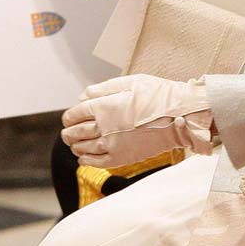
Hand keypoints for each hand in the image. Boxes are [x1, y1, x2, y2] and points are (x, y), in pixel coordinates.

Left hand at [61, 74, 212, 167]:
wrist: (178, 117)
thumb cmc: (157, 95)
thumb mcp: (130, 83)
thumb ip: (104, 88)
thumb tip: (83, 96)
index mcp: (104, 106)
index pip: (75, 114)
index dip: (69, 116)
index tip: (69, 118)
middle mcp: (103, 127)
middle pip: (75, 132)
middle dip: (68, 132)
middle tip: (66, 132)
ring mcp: (111, 145)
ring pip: (82, 148)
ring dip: (74, 146)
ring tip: (73, 144)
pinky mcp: (120, 158)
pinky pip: (94, 162)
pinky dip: (84, 160)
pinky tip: (83, 157)